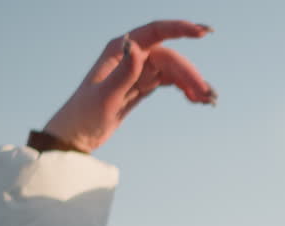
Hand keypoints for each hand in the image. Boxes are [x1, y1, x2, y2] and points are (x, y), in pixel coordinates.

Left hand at [42, 20, 215, 152]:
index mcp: (119, 50)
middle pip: (169, 58)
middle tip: (207, 96)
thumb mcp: (105, 95)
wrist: (76, 136)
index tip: (203, 33)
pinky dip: (183, 89)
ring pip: (172, 70)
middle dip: (190, 74)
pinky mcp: (141, 86)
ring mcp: (137, 71)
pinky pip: (168, 82)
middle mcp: (130, 56)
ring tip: (207, 101)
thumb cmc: (84, 115)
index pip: (155, 33)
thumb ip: (123, 72)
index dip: (180, 29)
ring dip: (191, 83)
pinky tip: (195, 100)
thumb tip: (135, 44)